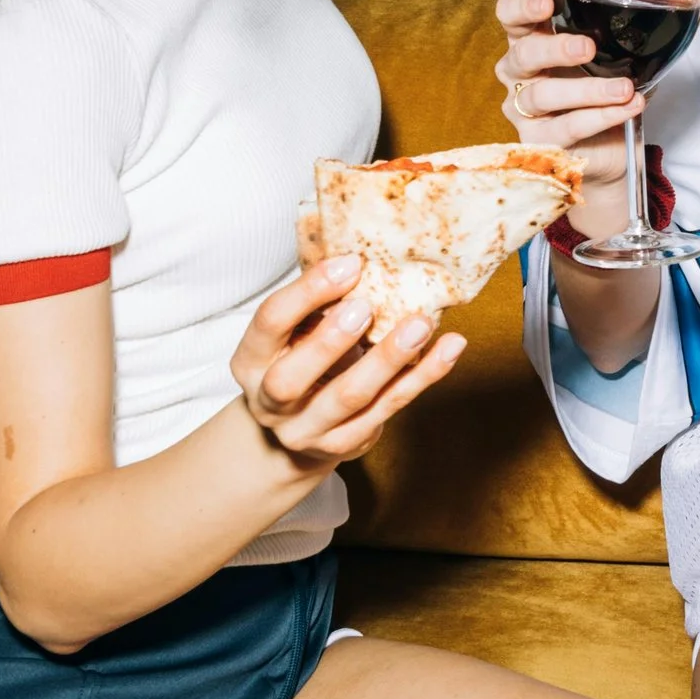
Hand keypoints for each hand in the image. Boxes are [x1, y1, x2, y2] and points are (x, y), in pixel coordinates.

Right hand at [231, 255, 459, 468]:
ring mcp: (307, 429)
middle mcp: (270, 402)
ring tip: (420, 325)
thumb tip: (358, 255)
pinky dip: (422, 377)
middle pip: (291, 378)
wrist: (296, 431)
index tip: (350, 263)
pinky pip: (388, 408)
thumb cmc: (298, 360)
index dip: (307, 292)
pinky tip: (449, 349)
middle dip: (329, 341)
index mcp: (250, 361)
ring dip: (387, 359)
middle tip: (367, 306)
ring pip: (349, 397)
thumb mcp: (292, 332)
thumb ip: (315, 303)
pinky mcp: (346, 444)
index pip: (269, 323)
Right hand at [496, 0, 635, 241]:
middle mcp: (522, 73)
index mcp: (535, 38)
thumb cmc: (609, 87)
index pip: (510, 16)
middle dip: (554, 49)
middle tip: (588, 47)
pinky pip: (567, 129)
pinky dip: (601, 118)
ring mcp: (527, 111)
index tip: (546, 3)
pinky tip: (629, 108)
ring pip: (544, 97)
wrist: (611, 151)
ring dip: (588, 91)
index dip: (520, 8)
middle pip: (522, 55)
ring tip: (626, 88)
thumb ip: (668, 14)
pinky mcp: (542, 143)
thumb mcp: (636, 48)